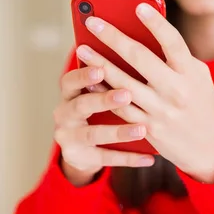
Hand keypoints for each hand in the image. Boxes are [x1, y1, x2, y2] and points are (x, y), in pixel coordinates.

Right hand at [52, 66, 154, 186]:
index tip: (101, 69)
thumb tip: (139, 54)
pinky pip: (106, 158)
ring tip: (141, 129)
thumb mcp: (95, 93)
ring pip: (93, 135)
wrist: (80, 147)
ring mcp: (69, 138)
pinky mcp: (80, 158)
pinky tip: (149, 158)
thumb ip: (110, 78)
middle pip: (80, 106)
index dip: (83, 75)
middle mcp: (64, 114)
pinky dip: (128, 158)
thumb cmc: (96, 108)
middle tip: (127, 95)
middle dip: (103, 101)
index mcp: (68, 94)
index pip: (70, 81)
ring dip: (118, 132)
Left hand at [76, 3, 213, 183]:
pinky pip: (120, 107)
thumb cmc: (200, 101)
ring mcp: (160, 111)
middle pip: (140, 59)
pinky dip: (103, 92)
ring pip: (123, 84)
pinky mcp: (147, 128)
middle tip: (93, 22)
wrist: (208, 147)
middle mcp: (176, 91)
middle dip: (113, 37)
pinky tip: (89, 80)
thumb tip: (144, 35)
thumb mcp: (198, 76)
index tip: (138, 7)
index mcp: (190, 73)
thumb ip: (175, 57)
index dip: (156, 24)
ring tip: (82, 49)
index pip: (173, 43)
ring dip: (99, 64)